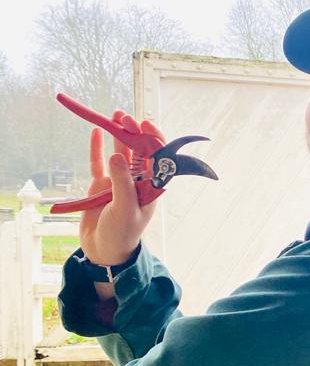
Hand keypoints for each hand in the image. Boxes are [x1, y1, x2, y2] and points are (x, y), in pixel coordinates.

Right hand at [78, 112, 161, 265]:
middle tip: (126, 117)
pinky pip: (99, 162)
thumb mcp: (125, 209)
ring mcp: (119, 181)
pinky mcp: (101, 185)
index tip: (146, 124)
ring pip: (121, 152)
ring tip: (116, 115)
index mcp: (152, 186)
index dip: (154, 139)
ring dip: (119, 134)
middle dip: (134, 132)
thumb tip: (118, 157)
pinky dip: (97, 147)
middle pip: (139, 151)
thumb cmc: (122, 233)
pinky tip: (95, 131)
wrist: (104, 250)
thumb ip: (122, 183)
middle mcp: (137, 180)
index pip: (158, 158)